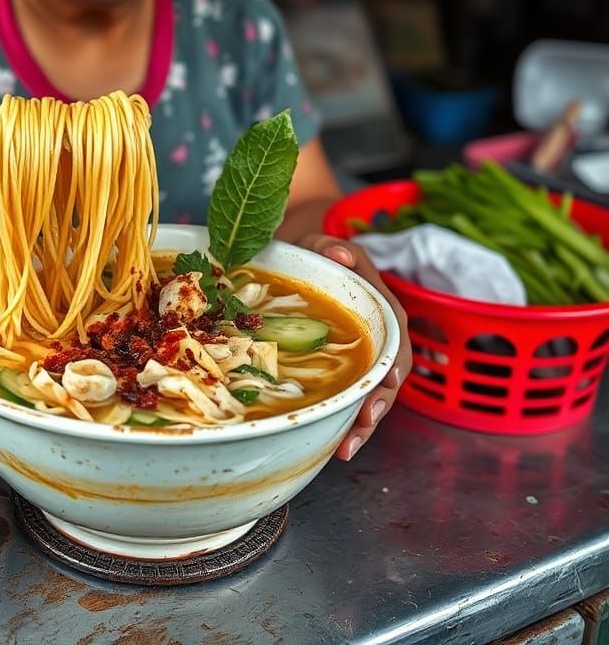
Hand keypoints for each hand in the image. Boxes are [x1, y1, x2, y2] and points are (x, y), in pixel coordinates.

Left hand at [296, 232, 410, 461]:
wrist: (295, 267)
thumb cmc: (312, 256)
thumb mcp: (319, 244)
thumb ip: (330, 246)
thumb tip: (342, 255)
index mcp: (379, 306)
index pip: (396, 334)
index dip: (395, 360)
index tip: (391, 380)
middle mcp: (375, 336)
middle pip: (388, 375)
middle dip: (379, 403)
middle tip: (362, 426)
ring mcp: (359, 356)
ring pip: (370, 393)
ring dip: (362, 422)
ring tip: (346, 448)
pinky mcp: (341, 370)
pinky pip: (348, 396)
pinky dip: (342, 418)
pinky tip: (333, 441)